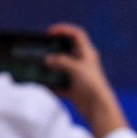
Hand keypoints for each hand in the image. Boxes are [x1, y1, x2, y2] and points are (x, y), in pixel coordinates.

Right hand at [45, 22, 127, 137]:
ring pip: (61, 67)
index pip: (77, 34)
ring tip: (37, 66)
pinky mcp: (74, 88)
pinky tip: (41, 84)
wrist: (98, 108)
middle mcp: (83, 62)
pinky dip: (50, 83)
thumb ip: (60, 61)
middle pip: (67, 50)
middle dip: (54, 48)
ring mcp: (78, 75)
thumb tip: (48, 60)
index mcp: (87, 53)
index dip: (63, 29)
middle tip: (41, 49)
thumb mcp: (75, 68)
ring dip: (50, 66)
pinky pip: (58, 83)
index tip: (49, 32)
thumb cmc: (91, 85)